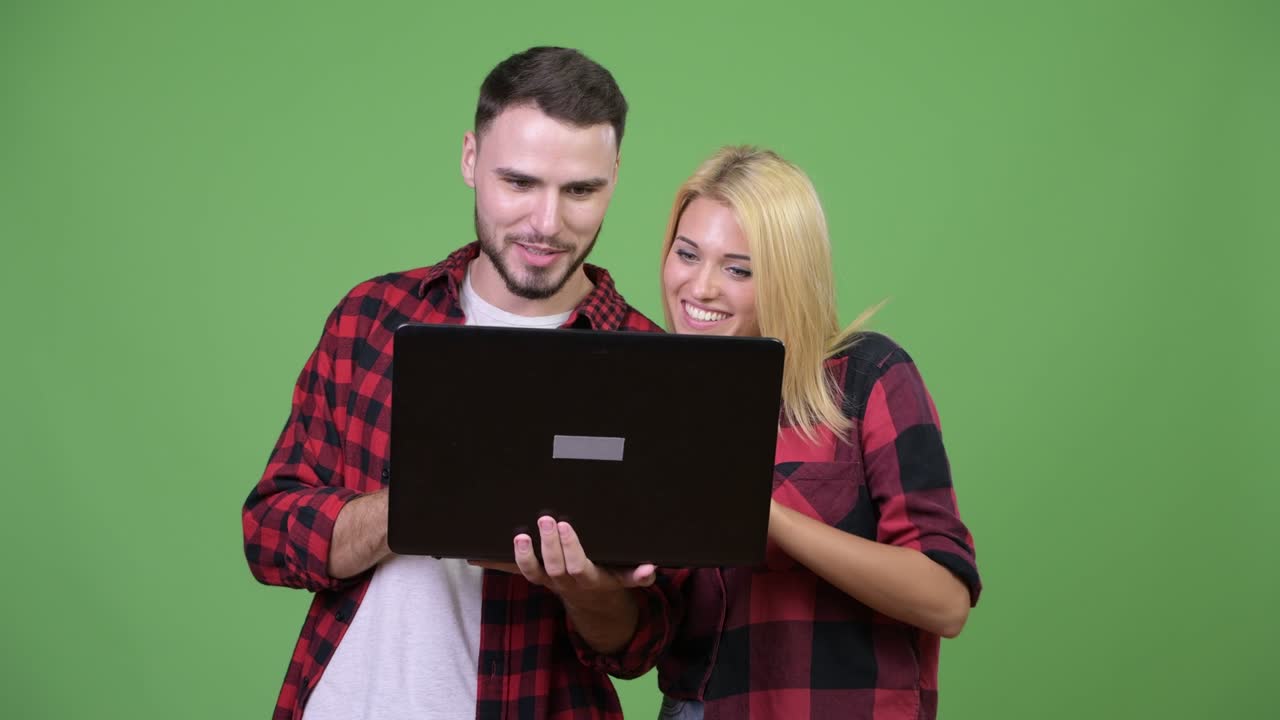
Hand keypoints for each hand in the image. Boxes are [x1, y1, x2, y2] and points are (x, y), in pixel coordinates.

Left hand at [471, 516, 654, 598]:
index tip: (565, 526)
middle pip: (552, 566)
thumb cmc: (609, 578)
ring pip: (531, 573)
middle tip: (544, 519)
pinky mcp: (534, 576)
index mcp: (588, 579)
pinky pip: (512, 571)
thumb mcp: (626, 579)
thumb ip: (637, 574)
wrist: (592, 602)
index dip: (569, 548)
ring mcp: (546, 580)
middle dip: (547, 544)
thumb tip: (650, 569)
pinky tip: (474, 553)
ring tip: (518, 536)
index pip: (576, 565)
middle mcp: (564, 581)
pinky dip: (493, 562)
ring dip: (522, 556)